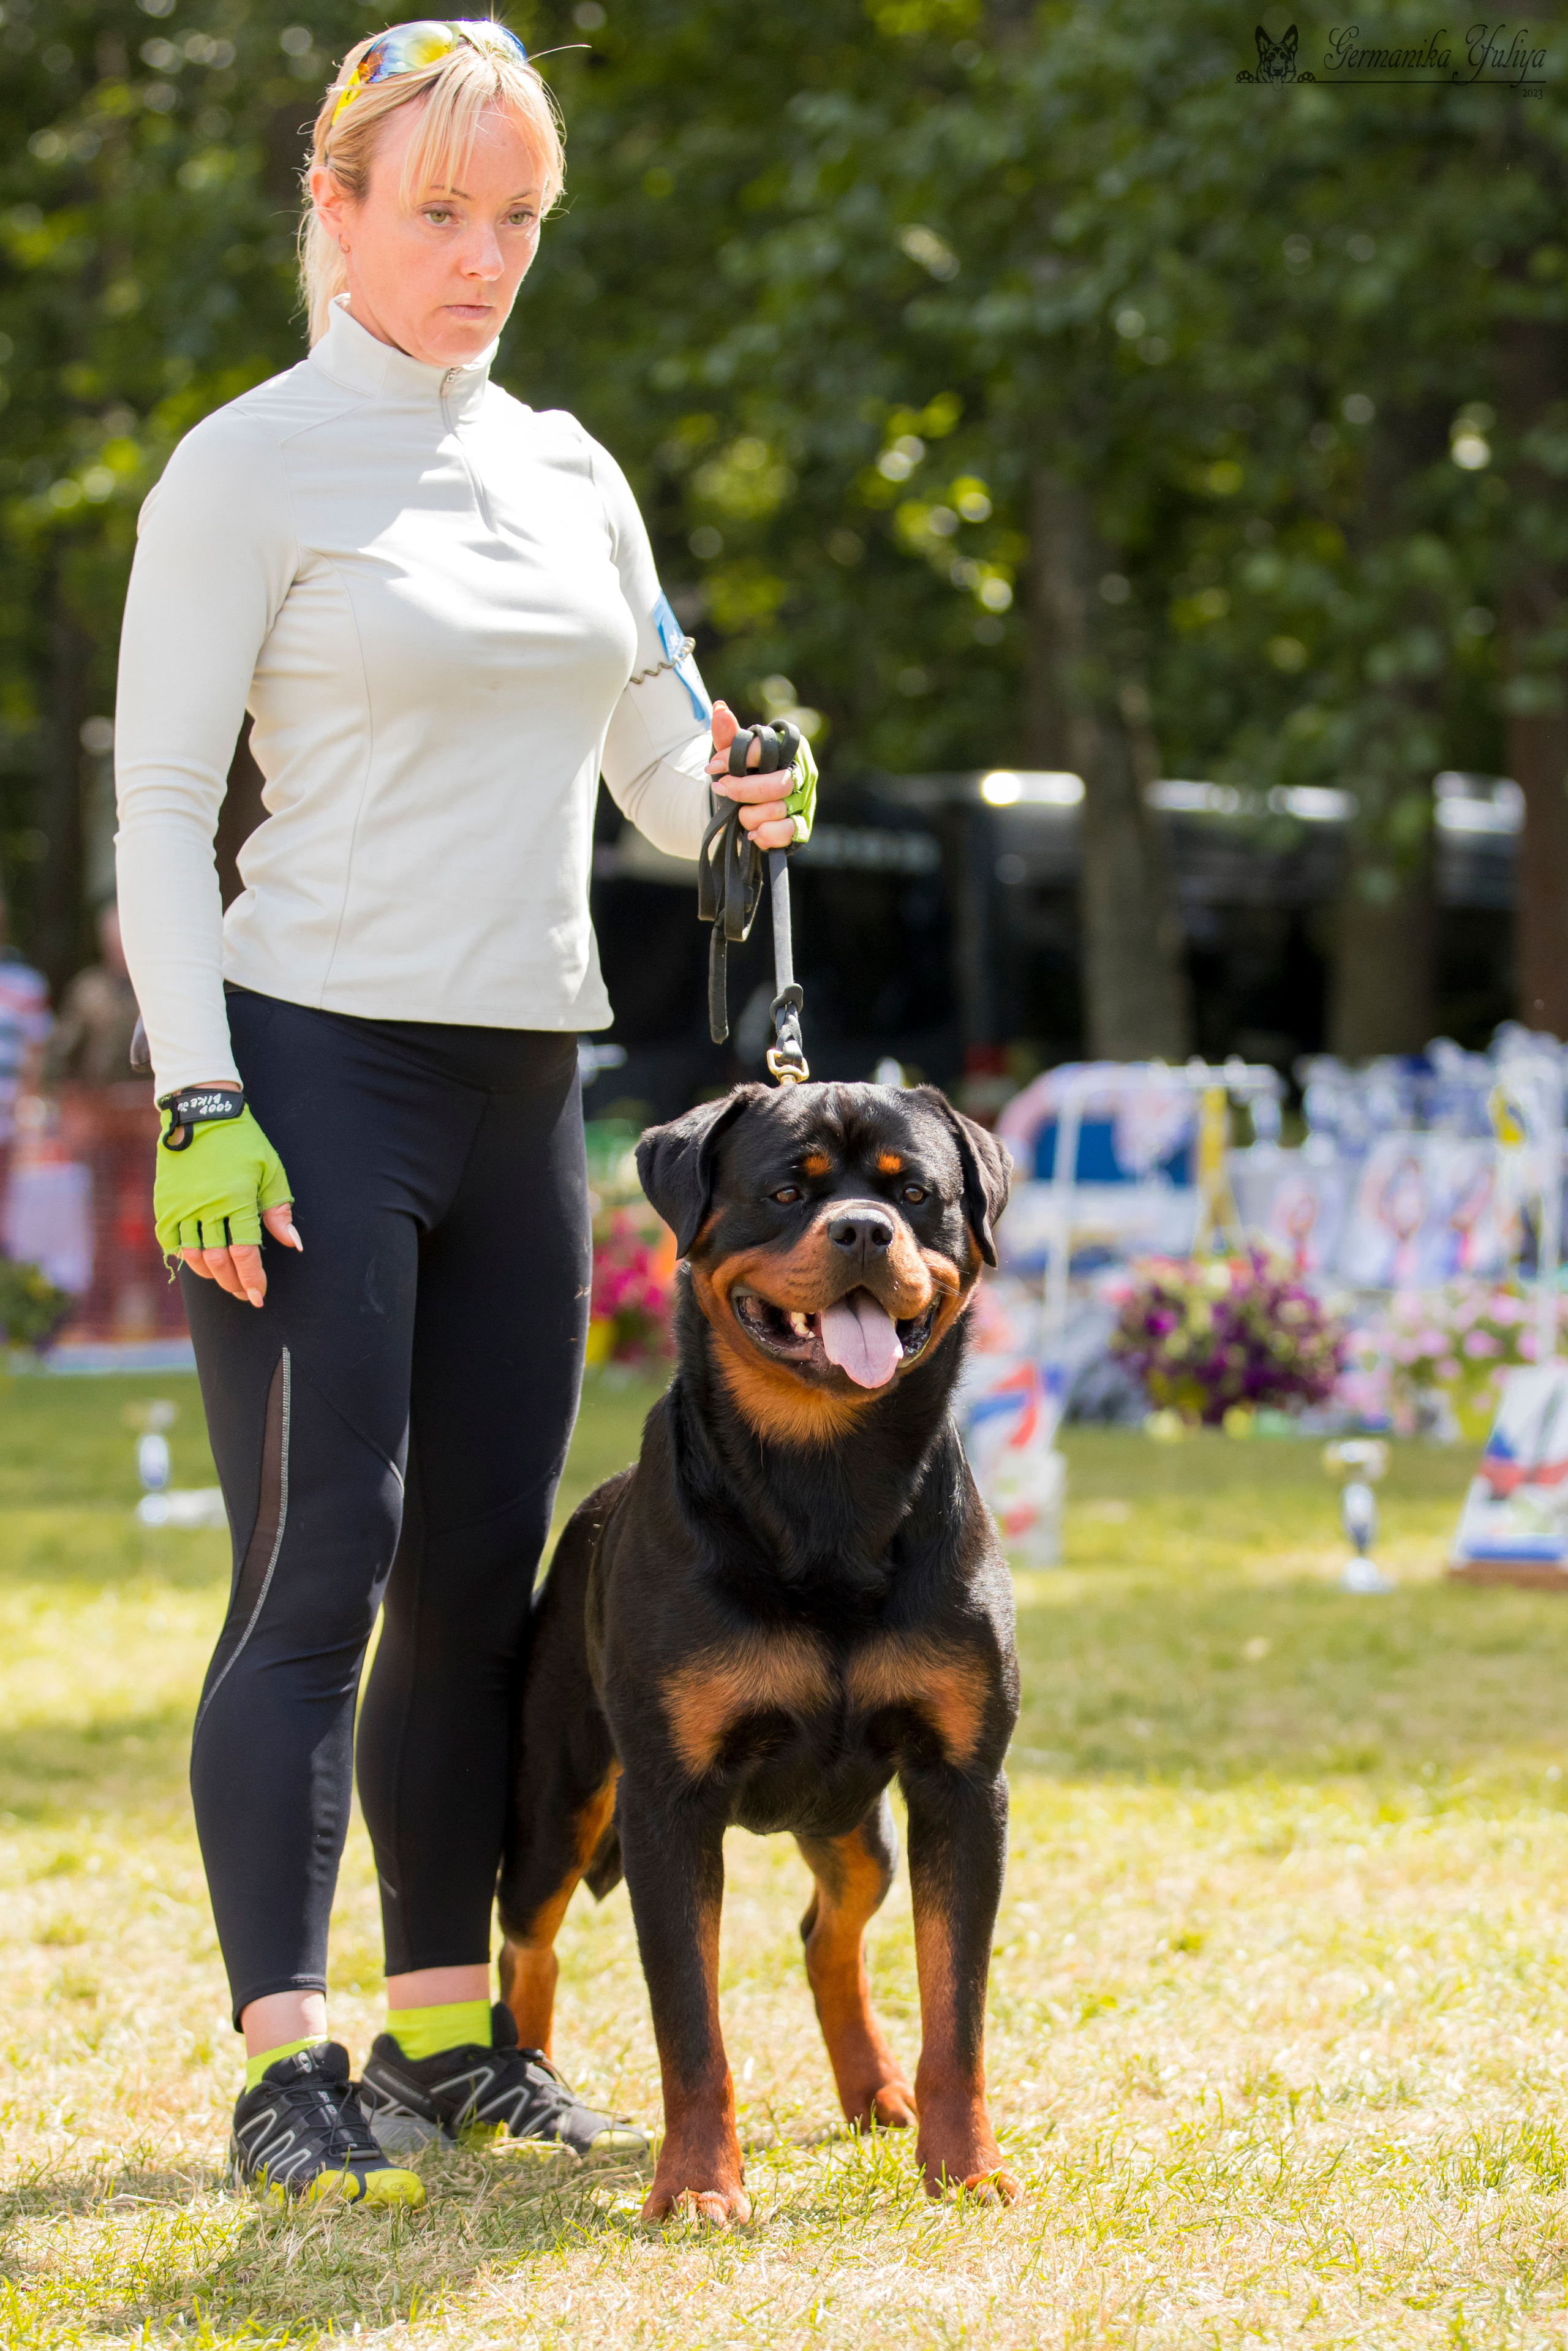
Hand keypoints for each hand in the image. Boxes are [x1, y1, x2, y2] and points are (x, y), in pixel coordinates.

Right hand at [153, 1088, 301, 1308]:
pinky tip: (200, 1262)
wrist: (202, 1114)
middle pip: (219, 1261)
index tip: (259, 1296)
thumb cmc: (243, 1142)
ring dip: (212, 1275)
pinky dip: (186, 1257)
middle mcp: (207, 1205)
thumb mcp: (270, 1170)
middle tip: (245, 1294)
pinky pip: (171, 1242)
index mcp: (237, 1198)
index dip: (252, 1279)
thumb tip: (295, 1245)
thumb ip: (279, 1211)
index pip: (245, 1253)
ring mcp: (182, 1206)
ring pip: (195, 1255)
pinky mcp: (164, 1203)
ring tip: (227, 1282)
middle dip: (234, 1283)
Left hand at [706, 702, 816, 850]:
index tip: (712, 767)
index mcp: (790, 747)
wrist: (744, 804)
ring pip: (778, 810)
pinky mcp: (803, 825)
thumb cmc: (741, 773)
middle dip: (743, 791)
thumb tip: (719, 709)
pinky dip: (767, 835)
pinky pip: (788, 832)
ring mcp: (805, 800)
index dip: (735, 759)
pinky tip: (752, 833)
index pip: (765, 749)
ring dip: (749, 816)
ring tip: (739, 814)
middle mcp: (803, 772)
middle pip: (778, 785)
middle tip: (722, 790)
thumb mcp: (731, 753)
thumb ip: (726, 734)